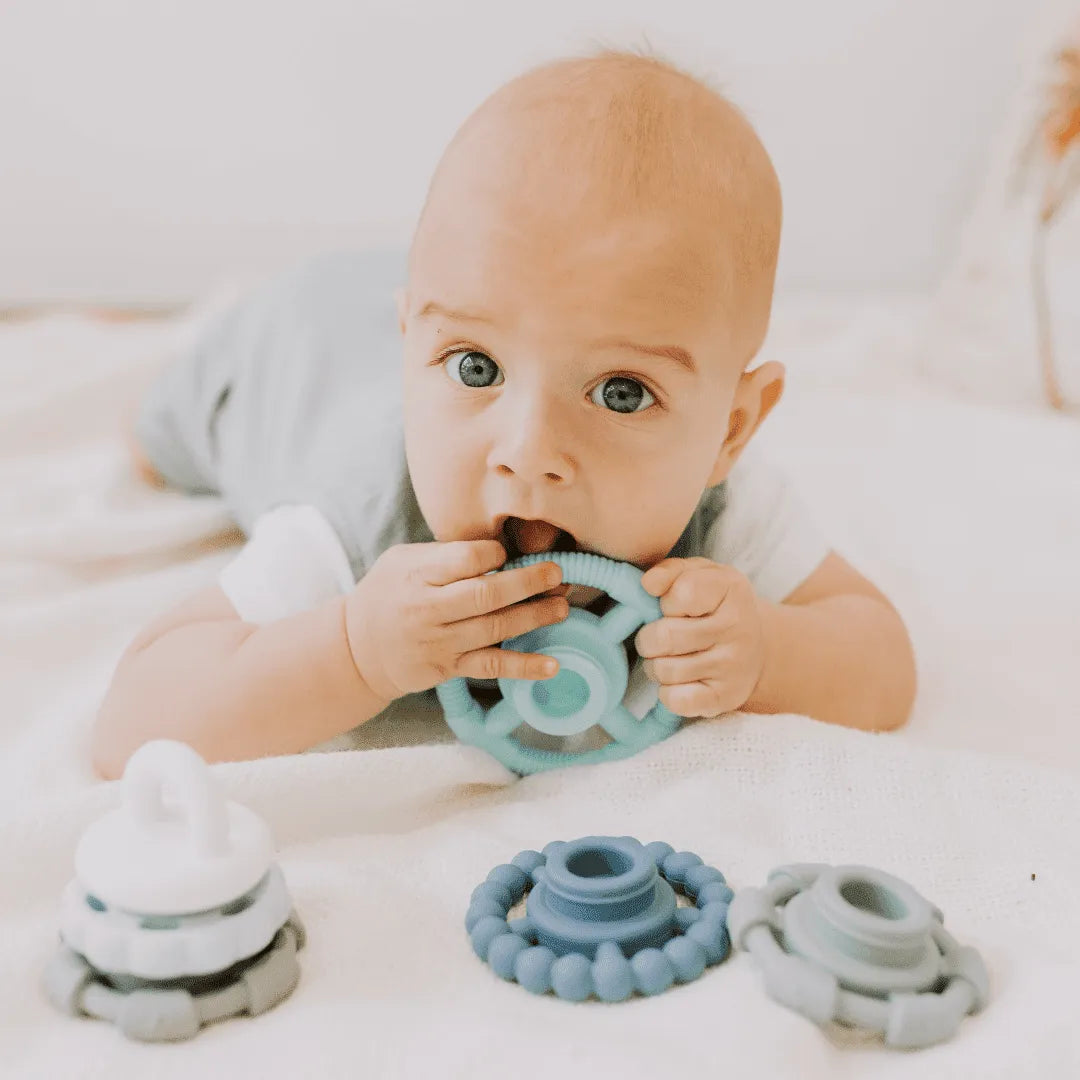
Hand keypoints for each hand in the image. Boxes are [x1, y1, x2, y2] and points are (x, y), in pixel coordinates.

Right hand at [344, 540, 568, 702]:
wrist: (357, 648)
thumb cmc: (388, 593)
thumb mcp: (402, 561)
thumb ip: (444, 554)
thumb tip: (497, 550)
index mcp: (417, 574)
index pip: (465, 559)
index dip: (493, 554)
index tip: (505, 552)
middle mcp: (428, 610)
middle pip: (485, 595)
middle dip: (527, 582)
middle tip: (557, 573)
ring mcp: (440, 643)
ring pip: (494, 629)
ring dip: (534, 617)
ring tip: (562, 606)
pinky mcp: (449, 669)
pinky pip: (491, 667)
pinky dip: (524, 667)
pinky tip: (552, 665)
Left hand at [634, 557, 765, 717]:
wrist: (755, 647)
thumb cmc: (714, 605)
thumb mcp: (698, 575)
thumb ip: (670, 571)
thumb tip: (648, 584)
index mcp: (731, 588)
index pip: (680, 594)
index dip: (665, 602)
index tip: (672, 607)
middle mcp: (738, 627)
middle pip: (665, 636)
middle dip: (650, 638)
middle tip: (658, 637)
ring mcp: (734, 666)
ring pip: (665, 670)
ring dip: (655, 665)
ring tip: (668, 657)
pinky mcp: (725, 698)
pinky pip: (676, 700)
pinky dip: (667, 693)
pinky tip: (679, 681)